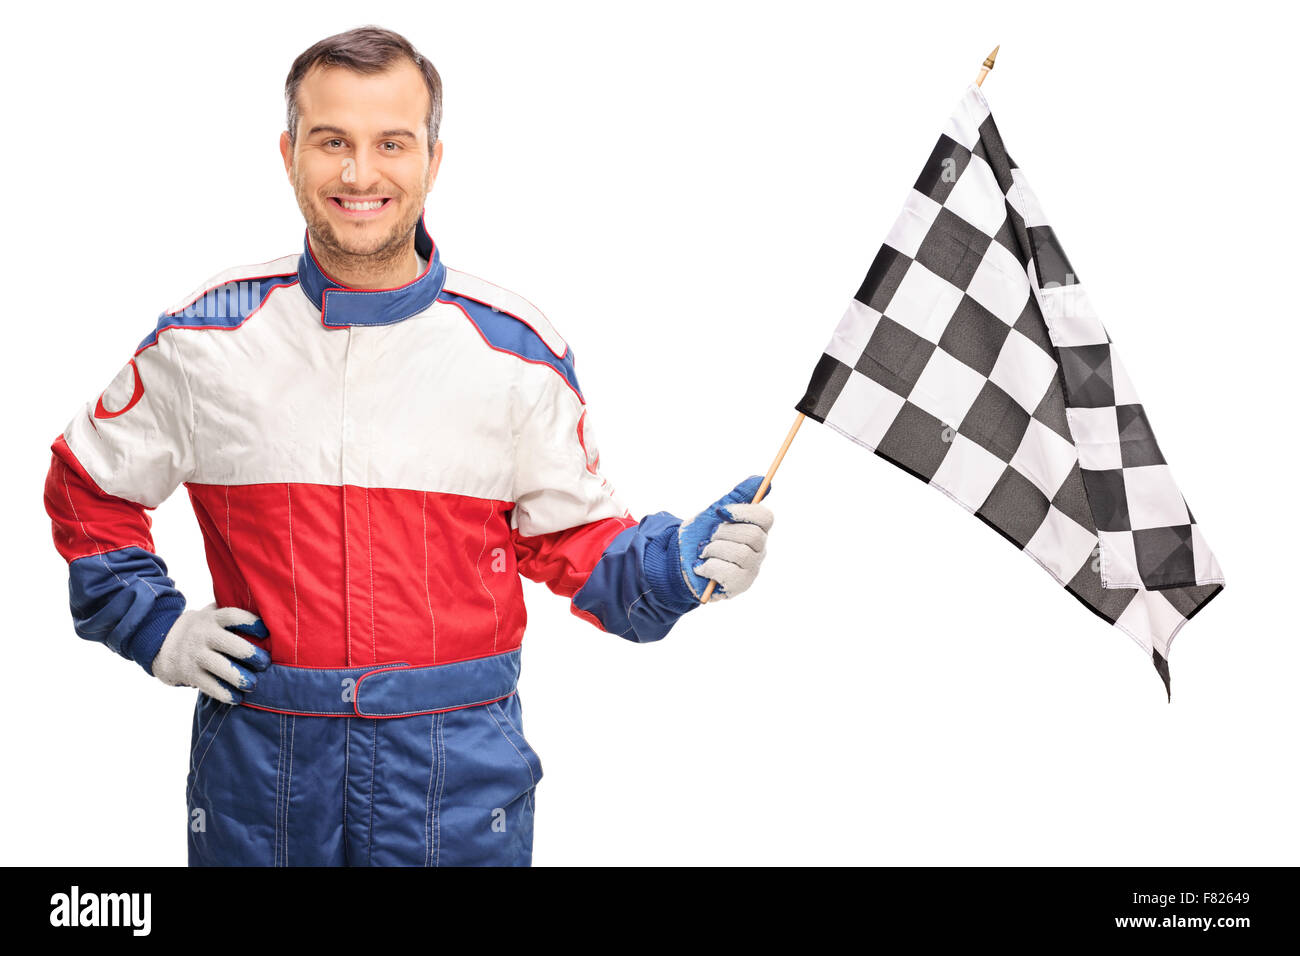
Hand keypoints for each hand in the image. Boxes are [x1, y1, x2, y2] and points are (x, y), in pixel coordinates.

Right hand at [151, 601, 270, 703]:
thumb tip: (268, 615)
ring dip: (238, 677)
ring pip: (219, 666)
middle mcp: (204, 635)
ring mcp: (196, 655)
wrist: (163, 644)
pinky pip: (208, 685)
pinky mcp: (190, 673)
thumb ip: (232, 615)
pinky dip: (224, 693)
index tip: (266, 631)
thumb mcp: (212, 614)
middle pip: (229, 643)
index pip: (233, 616)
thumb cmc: (202, 628)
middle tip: (265, 663)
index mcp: (213, 618)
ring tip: (253, 685)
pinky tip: (236, 698)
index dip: (251, 622)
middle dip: (250, 654)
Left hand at [677, 475, 773, 602]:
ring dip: (713, 550)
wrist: (677, 560)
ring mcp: (751, 570)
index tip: (721, 511)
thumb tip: (760, 479)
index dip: (744, 512)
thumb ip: (737, 496)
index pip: (765, 517)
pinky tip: (702, 567)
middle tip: (709, 537)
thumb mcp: (715, 513)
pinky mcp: (739, 586)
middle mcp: (758, 550)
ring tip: (703, 552)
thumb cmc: (699, 536)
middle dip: (723, 533)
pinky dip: (709, 567)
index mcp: (756, 530)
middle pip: (753, 536)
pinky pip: (729, 573)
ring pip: (741, 554)